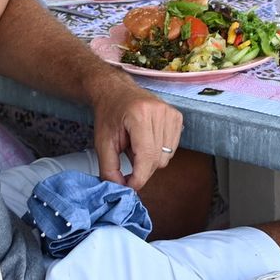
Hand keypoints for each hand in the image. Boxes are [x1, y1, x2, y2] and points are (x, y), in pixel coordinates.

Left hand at [91, 73, 181, 189]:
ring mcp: (171, 113)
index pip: (146, 157)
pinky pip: (172, 148)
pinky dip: (158, 151)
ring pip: (166, 157)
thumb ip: (109, 168)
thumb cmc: (109, 114)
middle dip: (142, 169)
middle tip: (127, 158)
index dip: (138, 177)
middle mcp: (159, 112)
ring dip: (150, 159)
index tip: (129, 186)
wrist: (116, 92)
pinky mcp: (177, 116)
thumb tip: (120, 188)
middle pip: (157, 160)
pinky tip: (147, 140)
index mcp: (140, 115)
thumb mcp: (102, 143)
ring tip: (136, 144)